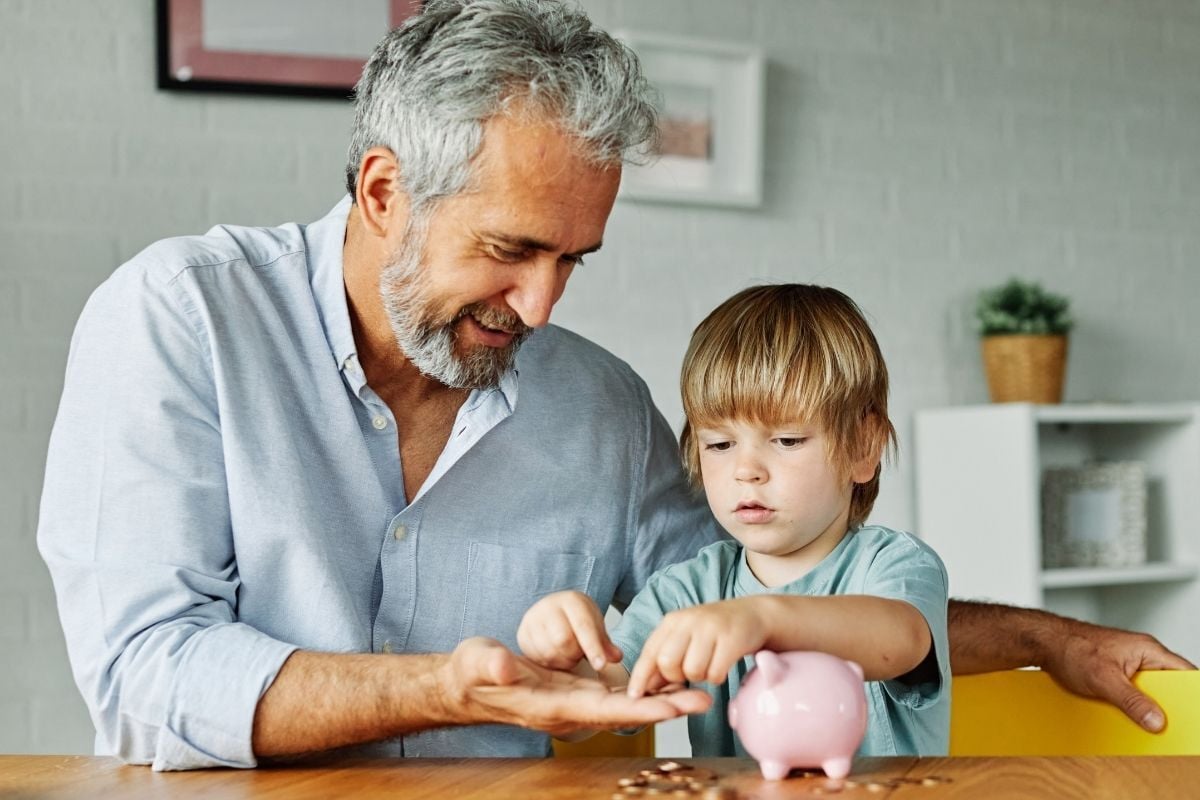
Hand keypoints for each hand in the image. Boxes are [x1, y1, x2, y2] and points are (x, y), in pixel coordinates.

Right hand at [443, 637, 710, 735]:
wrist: (467, 683)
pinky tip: (667, 684)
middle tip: (705, 699)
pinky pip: (616, 696)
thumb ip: (493, 664)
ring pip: (625, 705)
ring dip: (661, 701)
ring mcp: (574, 704)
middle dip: (665, 707)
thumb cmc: (472, 671)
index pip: (602, 709)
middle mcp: (569, 711)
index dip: (639, 707)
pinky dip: (643, 692)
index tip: (672, 705)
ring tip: (699, 693)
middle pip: (624, 712)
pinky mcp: (575, 694)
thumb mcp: (478, 661)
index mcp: (551, 705)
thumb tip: (507, 667)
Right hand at [517, 591, 622, 671]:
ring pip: (549, 652)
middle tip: (579, 655)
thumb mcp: (596, 628)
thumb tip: (616, 657)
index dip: (593, 648)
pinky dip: (549, 663)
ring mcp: (532, 619)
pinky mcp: (522, 633)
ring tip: (568, 655)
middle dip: (575, 655)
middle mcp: (549, 606)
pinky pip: (536, 658)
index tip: (601, 666)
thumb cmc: (578, 621)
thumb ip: (606, 644)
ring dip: (562, 662)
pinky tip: (555, 657)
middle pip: (564, 641)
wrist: (553, 611)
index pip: (583, 626)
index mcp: (572, 600)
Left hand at [627, 598, 769, 697]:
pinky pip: (715, 674)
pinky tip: (722, 666)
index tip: (634, 696)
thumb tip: (645, 687)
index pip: (650, 651)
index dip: (640, 676)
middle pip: (667, 663)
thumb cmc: (716, 631)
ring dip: (700, 677)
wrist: (754, 614)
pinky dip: (717, 677)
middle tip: (689, 673)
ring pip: (692, 671)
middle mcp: (689, 621)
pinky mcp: (732, 639)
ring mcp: (711, 628)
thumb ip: (666, 656)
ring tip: (709, 665)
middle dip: (676, 677)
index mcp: (673, 621)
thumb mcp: (687, 636)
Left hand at [1041, 619, 1195, 731]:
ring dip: (1143, 705)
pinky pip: (1130, 691)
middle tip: (1161, 721)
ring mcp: (1127, 664)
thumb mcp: (1104, 679)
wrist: (1041, 642)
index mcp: (1147, 650)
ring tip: (1137, 717)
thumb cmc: (1069, 647)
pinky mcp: (1114, 672)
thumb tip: (1156, 720)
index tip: (1189, 713)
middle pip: (1166, 685)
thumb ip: (1132, 701)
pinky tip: (1119, 711)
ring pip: (1147, 690)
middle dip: (1164, 704)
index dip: (1189, 693)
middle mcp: (1141, 655)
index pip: (1184, 672)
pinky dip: (1127, 703)